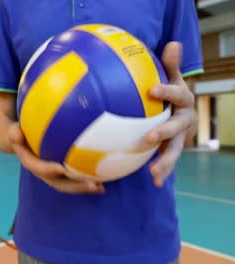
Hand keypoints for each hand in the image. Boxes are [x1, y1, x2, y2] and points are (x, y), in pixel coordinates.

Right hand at [8, 122, 104, 193]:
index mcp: (30, 162)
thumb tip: (16, 134)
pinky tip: (105, 177)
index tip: (61, 168)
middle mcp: (42, 172)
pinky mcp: (62, 172)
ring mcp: (53, 174)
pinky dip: (88, 179)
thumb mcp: (13, 130)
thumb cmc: (19, 132)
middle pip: (58, 183)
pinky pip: (74, 178)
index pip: (38, 168)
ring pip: (68, 184)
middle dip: (75, 186)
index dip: (48, 170)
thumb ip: (14, 132)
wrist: (19, 141)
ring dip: (84, 187)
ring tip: (101, 187)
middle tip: (92, 185)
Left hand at [147, 42, 195, 186]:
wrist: (180, 109)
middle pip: (178, 126)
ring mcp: (180, 136)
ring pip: (175, 149)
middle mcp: (185, 119)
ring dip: (166, 162)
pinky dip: (163, 171)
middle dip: (165, 132)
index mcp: (184, 100)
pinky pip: (168, 160)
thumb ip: (170, 64)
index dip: (167, 91)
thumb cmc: (170, 91)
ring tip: (153, 174)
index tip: (152, 90)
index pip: (178, 93)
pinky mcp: (172, 148)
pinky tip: (154, 182)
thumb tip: (173, 43)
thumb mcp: (170, 76)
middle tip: (149, 138)